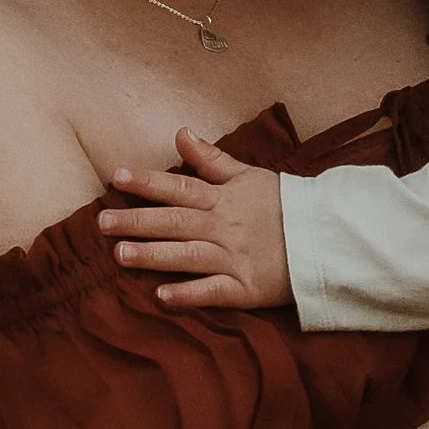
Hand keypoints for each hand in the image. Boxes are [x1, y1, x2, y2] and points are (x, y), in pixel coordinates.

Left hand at [98, 135, 291, 310]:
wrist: (327, 239)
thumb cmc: (285, 205)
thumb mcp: (249, 175)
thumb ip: (211, 158)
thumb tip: (180, 132)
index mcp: (223, 199)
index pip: (179, 187)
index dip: (147, 182)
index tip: (117, 177)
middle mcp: (224, 227)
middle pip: (174, 222)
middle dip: (137, 221)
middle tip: (102, 223)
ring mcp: (234, 258)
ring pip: (187, 255)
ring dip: (153, 255)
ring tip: (120, 255)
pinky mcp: (246, 288)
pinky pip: (213, 291)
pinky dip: (188, 294)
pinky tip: (160, 296)